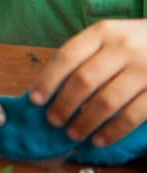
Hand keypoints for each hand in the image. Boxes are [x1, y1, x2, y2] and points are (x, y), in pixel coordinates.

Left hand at [29, 19, 146, 146]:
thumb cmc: (136, 42)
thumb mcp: (111, 37)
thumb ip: (87, 56)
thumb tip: (54, 89)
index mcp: (103, 31)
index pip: (67, 56)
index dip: (48, 80)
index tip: (35, 100)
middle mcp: (123, 48)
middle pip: (84, 80)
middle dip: (64, 104)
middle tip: (53, 121)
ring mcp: (144, 69)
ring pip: (106, 101)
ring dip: (85, 122)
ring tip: (72, 134)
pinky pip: (131, 116)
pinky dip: (113, 131)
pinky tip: (100, 141)